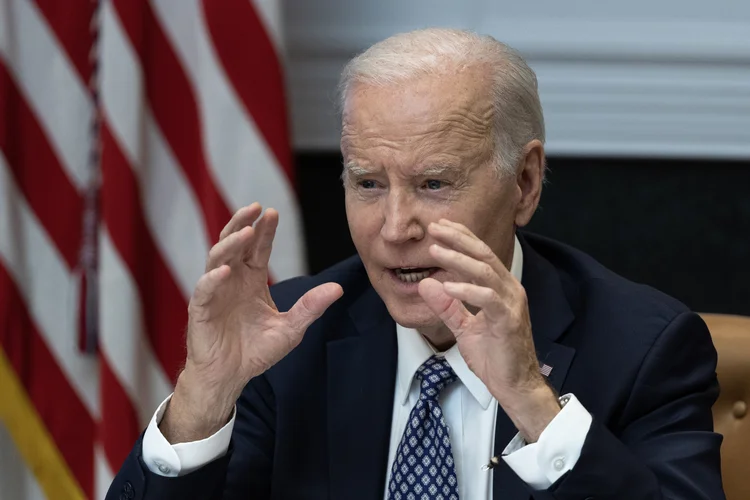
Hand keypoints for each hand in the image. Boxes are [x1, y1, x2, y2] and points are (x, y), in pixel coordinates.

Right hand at [162, 203, 342, 442]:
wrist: (230, 377)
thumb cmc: (256, 351)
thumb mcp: (291, 328)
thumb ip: (311, 307)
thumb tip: (338, 288)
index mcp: (252, 280)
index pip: (258, 248)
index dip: (265, 231)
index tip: (273, 212)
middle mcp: (232, 280)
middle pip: (235, 243)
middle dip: (244, 223)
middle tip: (256, 208)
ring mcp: (215, 292)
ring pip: (218, 258)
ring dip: (231, 243)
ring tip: (246, 231)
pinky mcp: (201, 309)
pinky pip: (204, 289)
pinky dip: (213, 278)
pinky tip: (225, 270)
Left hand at [418, 220, 558, 441]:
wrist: (514, 385)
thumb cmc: (494, 356)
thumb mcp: (463, 327)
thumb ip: (447, 306)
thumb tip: (425, 283)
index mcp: (500, 288)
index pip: (480, 255)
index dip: (461, 237)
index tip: (439, 226)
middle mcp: (509, 289)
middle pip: (483, 254)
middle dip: (458, 238)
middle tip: (435, 227)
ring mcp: (511, 303)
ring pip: (485, 271)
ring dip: (458, 259)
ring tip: (435, 250)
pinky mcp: (509, 320)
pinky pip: (487, 298)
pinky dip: (466, 289)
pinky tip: (448, 285)